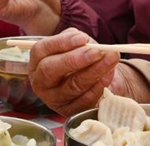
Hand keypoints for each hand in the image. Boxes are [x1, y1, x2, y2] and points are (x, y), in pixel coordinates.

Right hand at [29, 29, 144, 116]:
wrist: (93, 78)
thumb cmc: (80, 57)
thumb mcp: (75, 44)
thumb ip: (76, 40)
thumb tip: (84, 42)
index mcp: (38, 61)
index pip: (41, 50)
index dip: (62, 43)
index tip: (82, 38)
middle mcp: (41, 81)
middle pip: (50, 70)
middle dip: (75, 59)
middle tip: (97, 52)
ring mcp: (54, 99)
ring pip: (72, 86)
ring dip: (95, 71)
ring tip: (111, 58)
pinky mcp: (70, 111)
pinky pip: (85, 100)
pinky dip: (100, 85)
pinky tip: (109, 74)